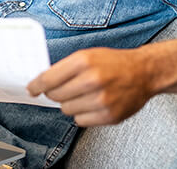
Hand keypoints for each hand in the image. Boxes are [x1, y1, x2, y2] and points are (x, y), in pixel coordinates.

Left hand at [27, 47, 152, 126]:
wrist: (144, 72)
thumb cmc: (114, 63)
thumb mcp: (88, 55)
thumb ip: (65, 68)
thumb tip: (42, 83)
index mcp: (84, 60)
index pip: (48, 79)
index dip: (37, 85)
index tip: (32, 89)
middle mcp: (92, 79)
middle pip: (55, 96)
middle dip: (56, 93)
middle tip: (65, 89)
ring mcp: (101, 99)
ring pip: (67, 110)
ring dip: (71, 104)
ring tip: (84, 94)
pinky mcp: (109, 115)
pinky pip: (80, 121)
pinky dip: (83, 114)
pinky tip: (92, 104)